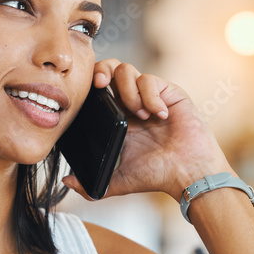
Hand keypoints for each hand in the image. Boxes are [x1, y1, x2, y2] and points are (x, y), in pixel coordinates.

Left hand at [62, 59, 232, 200]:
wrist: (187, 174)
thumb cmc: (157, 175)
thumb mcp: (117, 181)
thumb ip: (90, 184)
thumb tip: (66, 182)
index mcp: (118, 118)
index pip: (98, 89)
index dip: (89, 84)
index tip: (85, 93)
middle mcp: (132, 103)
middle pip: (110, 69)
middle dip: (102, 70)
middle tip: (100, 85)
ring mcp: (151, 96)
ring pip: (128, 70)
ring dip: (127, 90)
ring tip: (139, 114)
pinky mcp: (169, 93)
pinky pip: (151, 80)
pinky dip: (150, 96)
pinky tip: (159, 116)